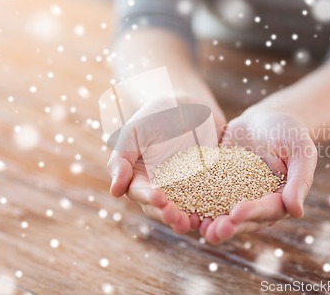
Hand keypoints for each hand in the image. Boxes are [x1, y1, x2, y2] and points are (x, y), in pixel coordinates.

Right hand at [107, 95, 225, 233]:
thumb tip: (114, 191)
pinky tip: (215, 215)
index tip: (158, 198)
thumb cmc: (158, 114)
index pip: (140, 192)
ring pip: (183, 211)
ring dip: (187, 220)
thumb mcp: (135, 130)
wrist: (192, 106)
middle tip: (176, 216)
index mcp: (140, 177)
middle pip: (161, 209)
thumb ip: (122, 157)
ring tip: (194, 223)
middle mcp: (160, 188)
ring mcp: (184, 190)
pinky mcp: (206, 187)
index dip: (148, 198)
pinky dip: (210, 212)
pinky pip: (207, 203)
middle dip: (168, 214)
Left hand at [200, 107, 316, 243]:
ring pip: (222, 214)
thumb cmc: (289, 132)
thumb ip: (299, 180)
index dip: (252, 213)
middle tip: (213, 231)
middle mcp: (256, 204)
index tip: (237, 212)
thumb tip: (296, 211)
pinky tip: (179, 206)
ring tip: (195, 226)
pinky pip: (205, 196)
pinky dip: (193, 202)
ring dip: (209, 222)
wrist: (264, 119)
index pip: (267, 210)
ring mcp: (235, 196)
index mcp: (278, 200)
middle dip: (227, 226)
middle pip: (242, 220)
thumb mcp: (301, 151)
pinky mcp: (217, 186)